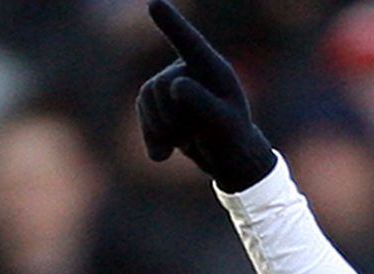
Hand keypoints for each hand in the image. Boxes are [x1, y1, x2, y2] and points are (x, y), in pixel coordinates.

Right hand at [136, 0, 276, 192]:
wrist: (227, 158)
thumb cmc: (232, 138)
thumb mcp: (222, 125)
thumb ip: (202, 103)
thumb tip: (174, 84)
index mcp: (213, 68)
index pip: (190, 43)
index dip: (172, 24)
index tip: (154, 4)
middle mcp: (189, 68)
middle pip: (160, 84)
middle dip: (169, 117)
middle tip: (190, 138)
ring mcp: (171, 81)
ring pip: (146, 97)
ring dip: (162, 128)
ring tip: (185, 141)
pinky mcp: (158, 100)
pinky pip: (141, 111)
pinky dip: (151, 136)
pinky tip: (164, 154)